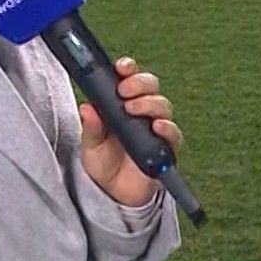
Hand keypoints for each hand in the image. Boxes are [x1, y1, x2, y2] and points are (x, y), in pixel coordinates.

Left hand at [79, 56, 182, 207]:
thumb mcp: (90, 145)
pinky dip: (167, 127)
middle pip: (151, 85)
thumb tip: (86, 108)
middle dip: (139, 83)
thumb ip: (91, 127)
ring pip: (163, 104)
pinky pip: (174, 132)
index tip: (121, 68)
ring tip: (133, 110)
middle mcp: (143, 111)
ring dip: (149, 103)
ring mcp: (157, 127)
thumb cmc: (104, 163)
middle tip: (124, 91)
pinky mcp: (167, 147)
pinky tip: (157, 127)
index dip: (128, 68)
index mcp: (123, 103)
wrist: (115, 193)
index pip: (130, 77)